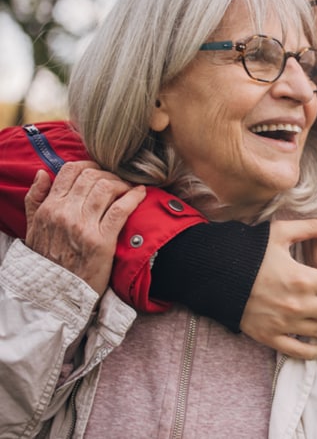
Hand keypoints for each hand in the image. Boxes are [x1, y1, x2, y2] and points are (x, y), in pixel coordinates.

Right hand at [24, 161, 145, 296]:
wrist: (55, 294)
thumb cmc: (47, 260)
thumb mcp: (32, 228)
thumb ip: (35, 199)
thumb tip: (43, 173)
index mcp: (49, 208)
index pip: (70, 171)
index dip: (89, 166)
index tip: (100, 171)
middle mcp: (64, 213)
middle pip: (92, 176)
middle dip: (108, 174)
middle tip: (117, 181)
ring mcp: (83, 226)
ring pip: (107, 187)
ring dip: (122, 183)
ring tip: (128, 188)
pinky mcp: (102, 240)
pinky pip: (121, 208)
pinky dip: (134, 196)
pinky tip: (141, 193)